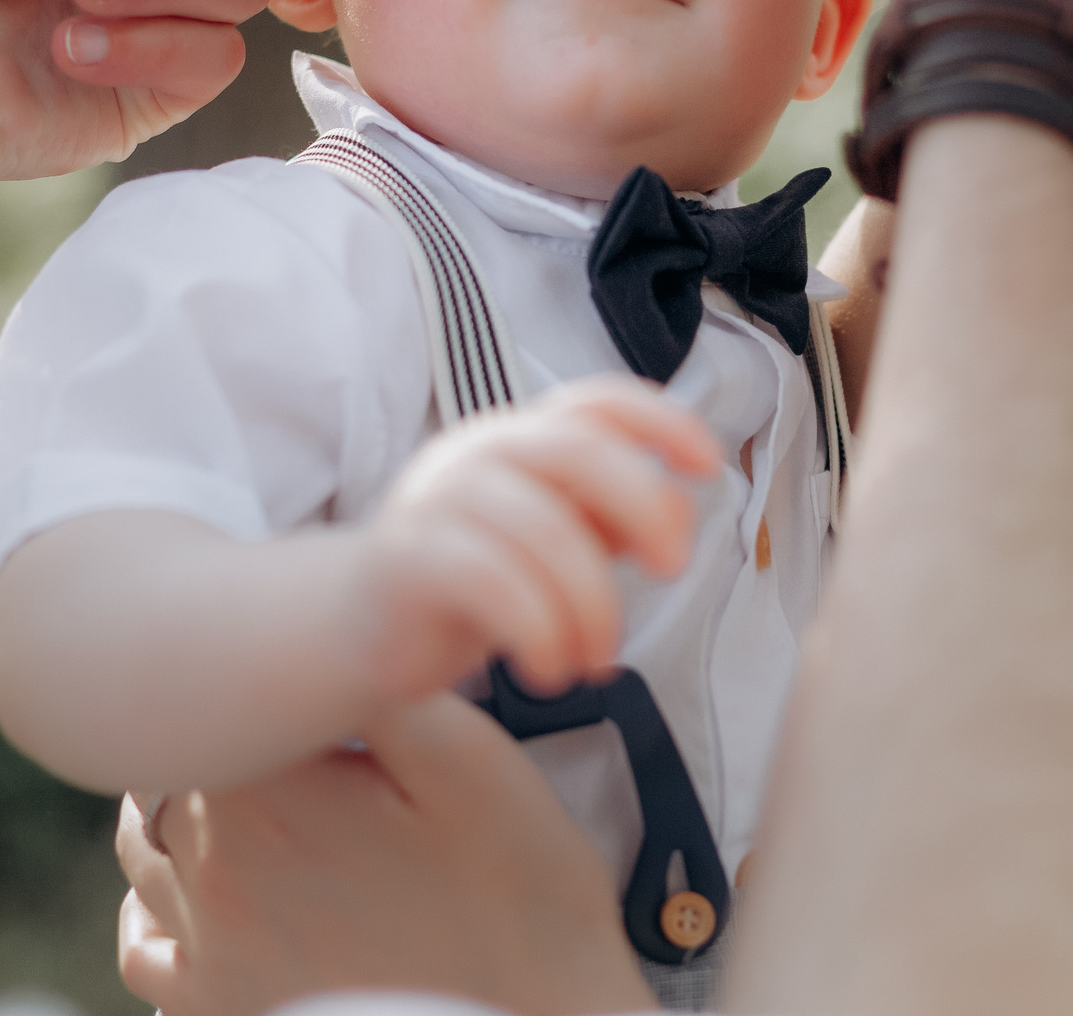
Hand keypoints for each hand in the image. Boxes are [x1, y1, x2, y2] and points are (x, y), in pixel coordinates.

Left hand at [117, 695, 651, 1015]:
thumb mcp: (473, 759)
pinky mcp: (219, 1005)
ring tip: (243, 793)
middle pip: (168, 763)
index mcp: (266, 789)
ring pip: (141, 848)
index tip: (291, 666)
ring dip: (174, 810)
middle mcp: (212, 866)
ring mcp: (208, 943)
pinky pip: (143, 951)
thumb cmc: (518, 892)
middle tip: (280, 721)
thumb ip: (388, 681)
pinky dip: (154, 912)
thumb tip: (344, 623)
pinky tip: (202, 893)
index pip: (214, 696)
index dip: (252, 672)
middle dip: (218, 735)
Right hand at [355, 377, 719, 702]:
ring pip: (544, 529)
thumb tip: (680, 510)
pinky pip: (494, 583)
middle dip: (644, 506)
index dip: (660, 422)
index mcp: (521, 438)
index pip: (596, 401)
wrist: (362, 632)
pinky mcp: (408, 557)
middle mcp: (479, 452)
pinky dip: (540, 632)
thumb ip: (611, 521)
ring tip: (598, 660)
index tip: (710, 467)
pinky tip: (552, 671)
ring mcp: (438, 499)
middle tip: (673, 570)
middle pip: (579, 450)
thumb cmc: (472, 585)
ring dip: (592, 603)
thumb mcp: (554, 547)